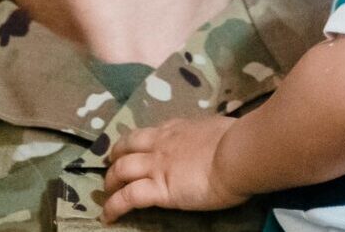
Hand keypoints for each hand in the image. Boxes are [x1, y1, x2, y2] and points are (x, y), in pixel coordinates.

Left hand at [102, 115, 249, 221]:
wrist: (237, 154)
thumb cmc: (237, 140)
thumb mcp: (218, 128)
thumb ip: (209, 135)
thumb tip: (217, 138)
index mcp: (176, 129)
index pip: (148, 133)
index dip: (135, 142)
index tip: (132, 149)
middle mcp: (160, 144)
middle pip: (125, 147)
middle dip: (115, 158)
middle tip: (111, 169)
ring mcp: (156, 166)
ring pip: (120, 170)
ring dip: (110, 182)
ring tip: (107, 194)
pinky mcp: (159, 189)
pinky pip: (128, 197)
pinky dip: (114, 207)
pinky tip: (108, 216)